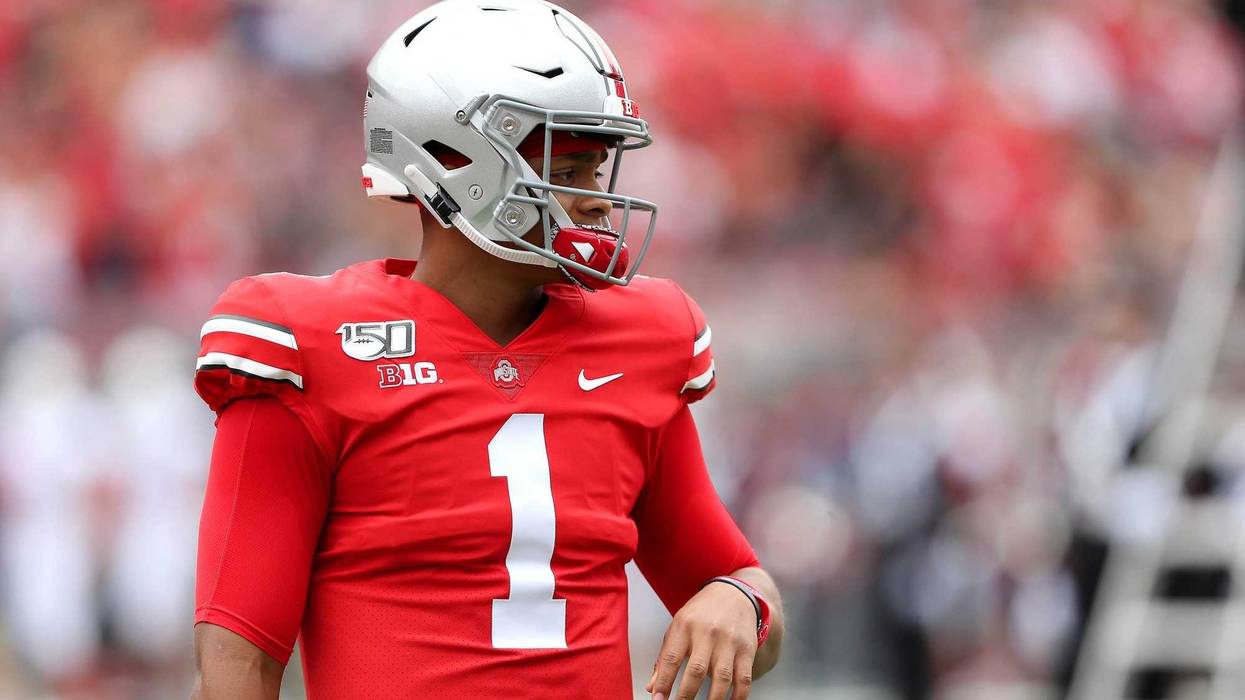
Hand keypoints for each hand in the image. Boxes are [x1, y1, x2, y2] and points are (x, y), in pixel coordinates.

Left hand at [645, 581, 756, 699]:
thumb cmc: (702, 613)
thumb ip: (665, 657)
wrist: (734, 595)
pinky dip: (737, 697)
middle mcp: (707, 633)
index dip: (663, 681)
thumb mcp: (678, 627)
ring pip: (722, 677)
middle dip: (686, 695)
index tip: (658, 698)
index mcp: (685, 626)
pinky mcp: (747, 649)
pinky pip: (743, 678)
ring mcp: (729, 641)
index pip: (671, 658)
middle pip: (696, 670)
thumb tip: (653, 686)